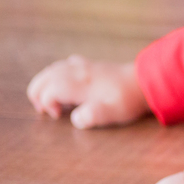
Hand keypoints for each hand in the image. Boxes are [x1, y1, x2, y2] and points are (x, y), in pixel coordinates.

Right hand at [26, 55, 150, 128]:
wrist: (146, 81)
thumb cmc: (127, 99)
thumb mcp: (111, 112)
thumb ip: (92, 116)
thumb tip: (76, 118)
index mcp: (80, 84)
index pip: (49, 90)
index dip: (46, 104)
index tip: (58, 116)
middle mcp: (78, 72)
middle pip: (46, 76)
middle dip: (37, 92)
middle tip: (44, 109)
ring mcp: (84, 66)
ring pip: (53, 68)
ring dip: (45, 83)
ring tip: (50, 99)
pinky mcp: (91, 65)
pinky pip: (66, 64)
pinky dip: (57, 73)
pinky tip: (65, 82)